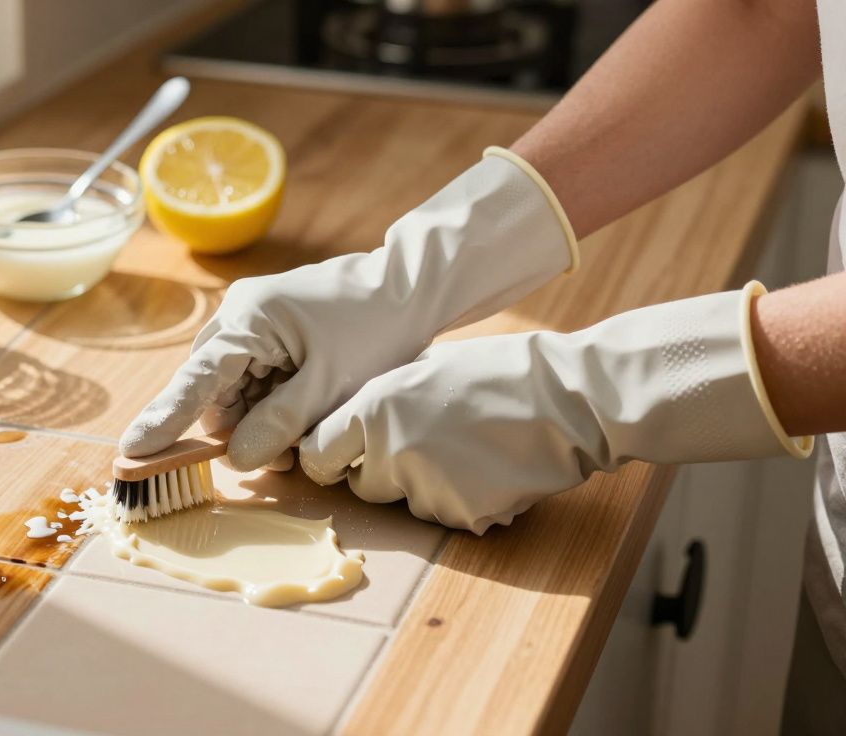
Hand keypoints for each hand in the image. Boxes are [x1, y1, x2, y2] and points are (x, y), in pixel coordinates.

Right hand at [120, 149, 577, 470]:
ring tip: (305, 429)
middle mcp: (237, 315)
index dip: (164, 421)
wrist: (408, 286)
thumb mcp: (331, 386)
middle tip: (288, 454)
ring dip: (259, 420)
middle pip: (213, 392)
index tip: (131, 451)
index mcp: (248, 320)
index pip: (195, 381)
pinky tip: (302, 409)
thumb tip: (235, 458)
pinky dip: (270, 402)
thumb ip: (279, 424)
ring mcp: (250, 319)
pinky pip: (251, 378)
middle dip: (241, 429)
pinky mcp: (267, 328)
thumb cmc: (376, 329)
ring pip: (233, 391)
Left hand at [299, 284, 809, 533]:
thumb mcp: (422, 367)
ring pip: (405, 502)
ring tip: (466, 447)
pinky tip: (489, 467)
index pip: (317, 454)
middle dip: (379, 473)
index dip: (328, 458)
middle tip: (420, 445)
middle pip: (360, 486)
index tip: (340, 457)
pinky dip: (462, 499)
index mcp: (373, 409)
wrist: (567, 399)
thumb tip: (344, 421)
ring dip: (423, 485)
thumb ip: (377, 399)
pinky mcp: (462, 515)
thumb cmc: (495, 372)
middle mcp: (391, 452)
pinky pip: (446, 516)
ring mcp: (427, 488)